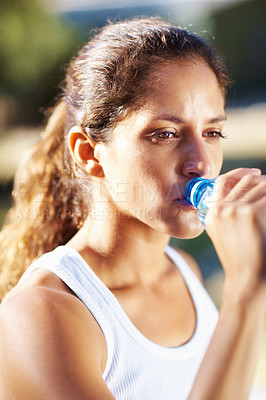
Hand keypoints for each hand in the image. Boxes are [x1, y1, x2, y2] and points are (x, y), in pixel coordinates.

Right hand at [205, 168, 265, 307]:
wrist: (248, 283)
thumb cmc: (242, 262)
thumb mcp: (225, 235)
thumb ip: (227, 213)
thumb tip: (249, 187)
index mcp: (212, 214)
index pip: (224, 181)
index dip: (241, 174)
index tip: (255, 173)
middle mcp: (221, 209)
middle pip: (248, 181)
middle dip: (264, 185)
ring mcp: (236, 209)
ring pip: (263, 185)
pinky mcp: (252, 213)